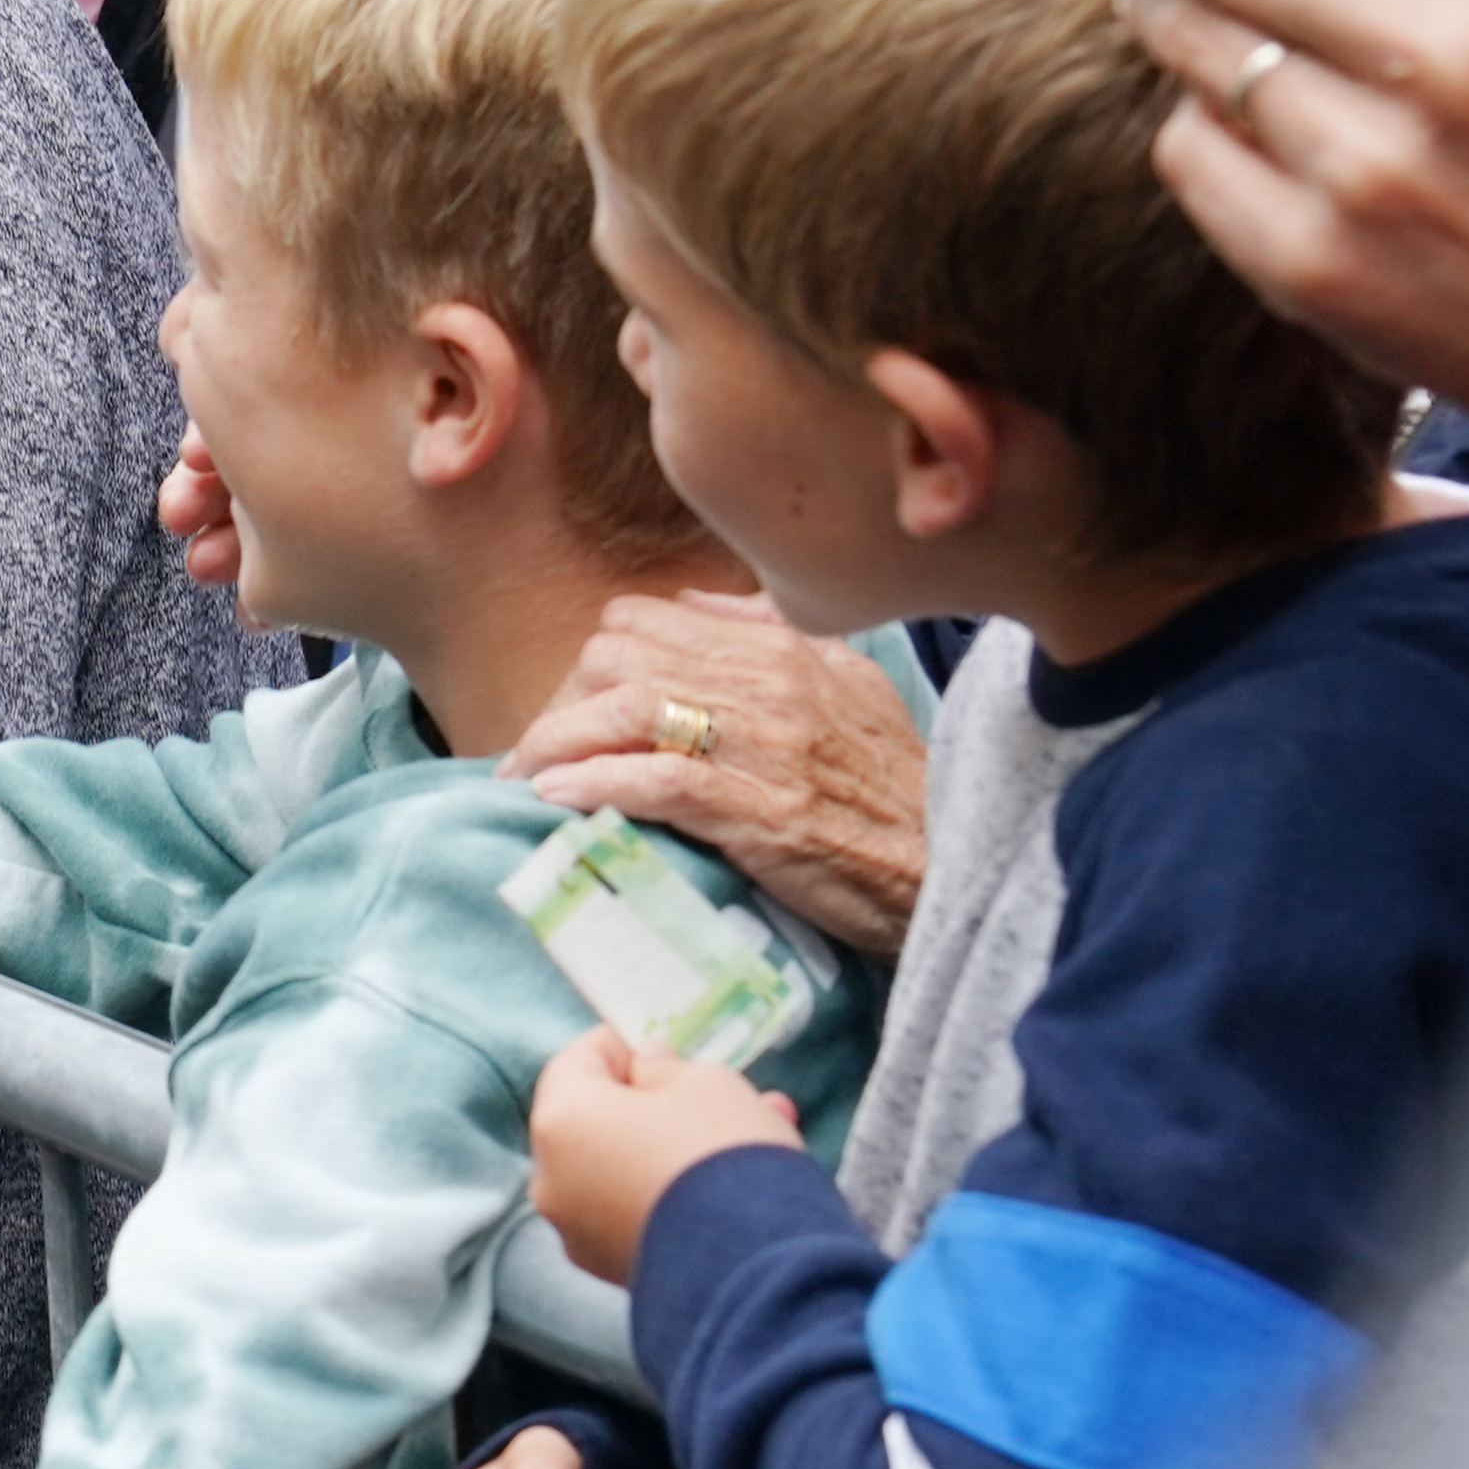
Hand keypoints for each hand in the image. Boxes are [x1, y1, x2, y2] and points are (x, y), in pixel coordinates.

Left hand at [501, 594, 929, 960]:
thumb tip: (694, 600)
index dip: (591, 665)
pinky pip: (657, 782)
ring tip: (523, 779)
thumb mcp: (850, 685)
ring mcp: (767, 747)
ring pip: (626, 712)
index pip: (642, 621)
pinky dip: (595, 786)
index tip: (573, 713)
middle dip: (561, 704)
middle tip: (539, 754)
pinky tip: (557, 800)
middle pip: (616, 659)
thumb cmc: (892, 786)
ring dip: (555, 744)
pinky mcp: (764, 812)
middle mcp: (769, 684)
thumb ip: (771, 634)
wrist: (945, 868)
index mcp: (781, 648)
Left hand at [521, 1023, 800, 1285]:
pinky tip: (740, 1179)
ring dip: (679, 1146)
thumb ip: (663, 1068)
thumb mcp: (704, 1082)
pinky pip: (643, 1212)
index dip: (617, 1046)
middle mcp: (553, 1183)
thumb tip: (645, 1072)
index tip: (659, 1043)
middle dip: (658, 1102)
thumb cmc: (721, 1150)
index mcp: (559, 1123)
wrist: (755, 1267)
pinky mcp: (617, 1272)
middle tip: (713, 1088)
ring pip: (627, 1170)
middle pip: (599, 1123)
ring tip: (755, 1127)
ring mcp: (581, 1235)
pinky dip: (678, 1191)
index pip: (574, 1064)